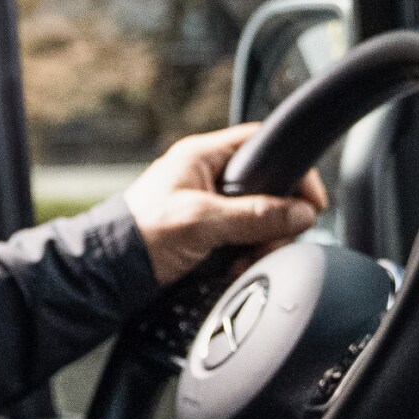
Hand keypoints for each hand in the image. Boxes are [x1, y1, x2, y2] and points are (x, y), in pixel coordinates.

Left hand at [125, 125, 326, 286]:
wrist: (108, 274)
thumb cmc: (140, 236)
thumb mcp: (203, 221)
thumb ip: (254, 216)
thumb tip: (300, 214)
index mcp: (203, 157)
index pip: (262, 145)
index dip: (291, 169)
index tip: (310, 200)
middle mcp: (208, 176)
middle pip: (267, 188)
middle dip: (275, 220)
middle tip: (269, 242)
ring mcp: (208, 206)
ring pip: (258, 218)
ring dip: (260, 242)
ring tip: (244, 261)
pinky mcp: (206, 233)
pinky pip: (243, 239)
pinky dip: (245, 255)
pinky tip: (235, 268)